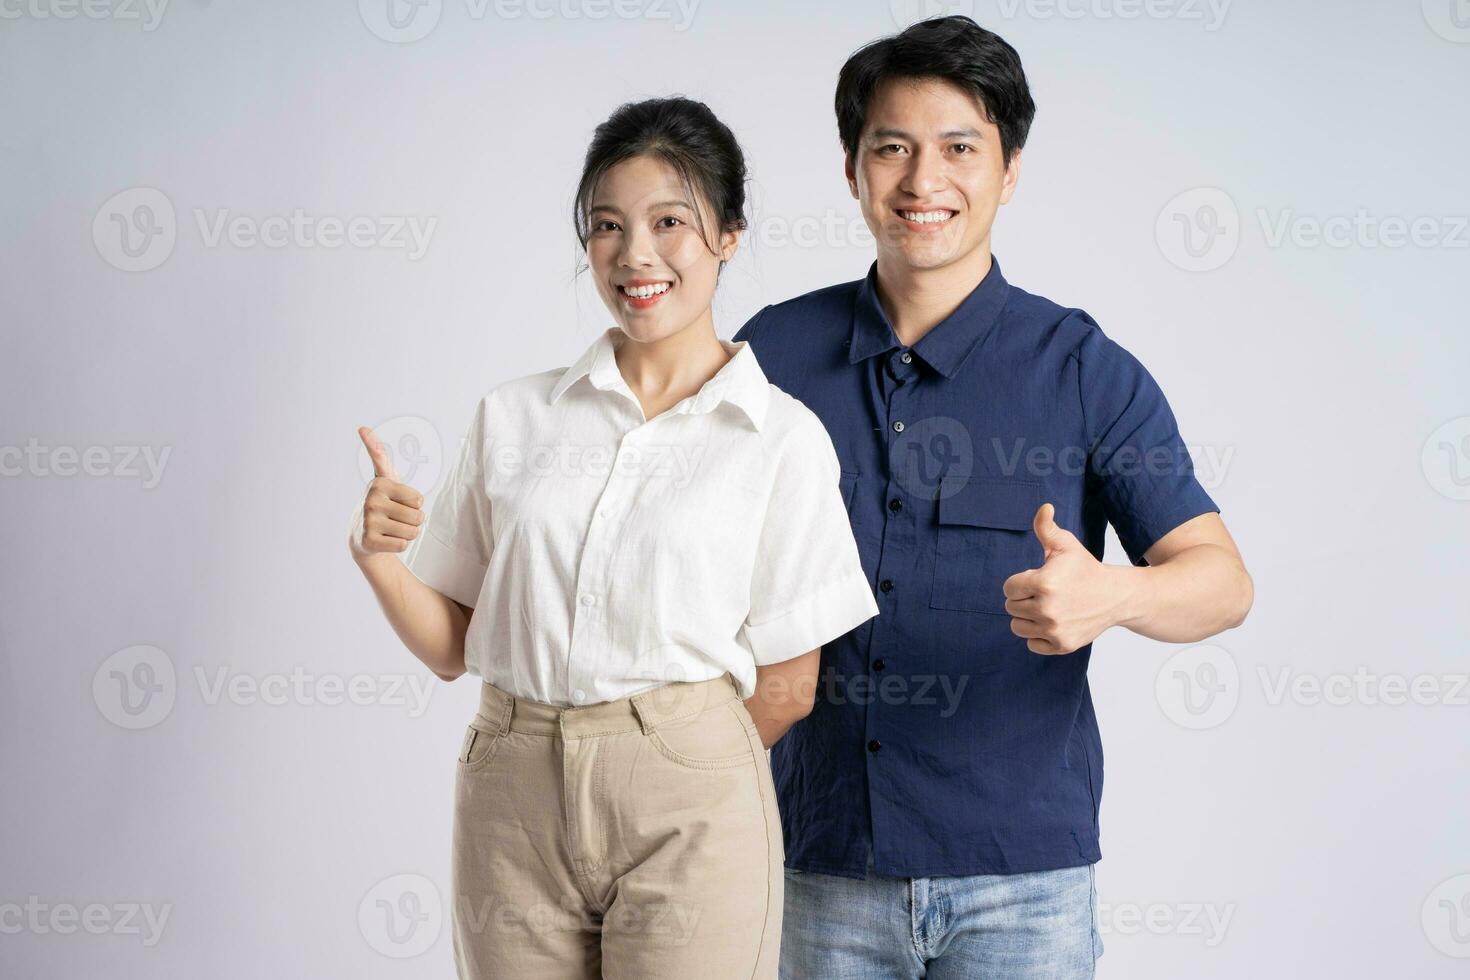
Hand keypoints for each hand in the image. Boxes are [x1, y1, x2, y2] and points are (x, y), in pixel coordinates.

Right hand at [349, 426, 424, 562]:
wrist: (361, 534)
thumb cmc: (381, 501)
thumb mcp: (384, 477)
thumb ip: (378, 453)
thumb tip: (362, 427)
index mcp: (380, 484)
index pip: (419, 500)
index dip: (414, 504)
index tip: (397, 501)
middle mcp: (371, 501)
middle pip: (418, 517)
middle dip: (414, 520)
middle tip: (396, 518)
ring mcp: (369, 522)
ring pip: (413, 532)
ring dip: (408, 533)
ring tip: (391, 528)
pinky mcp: (369, 542)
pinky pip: (403, 545)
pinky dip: (400, 544)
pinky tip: (385, 539)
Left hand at [1002, 503, 1123, 654]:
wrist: (1115, 596)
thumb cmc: (1085, 568)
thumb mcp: (1066, 545)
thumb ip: (1047, 528)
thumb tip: (1044, 507)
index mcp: (1043, 583)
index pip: (1008, 588)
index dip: (1020, 581)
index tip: (1036, 578)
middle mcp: (1047, 609)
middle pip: (1011, 607)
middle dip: (1023, 598)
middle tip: (1044, 593)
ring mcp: (1054, 630)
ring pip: (1017, 627)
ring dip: (1027, 617)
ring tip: (1046, 607)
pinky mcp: (1061, 645)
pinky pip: (1031, 644)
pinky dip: (1038, 635)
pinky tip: (1053, 622)